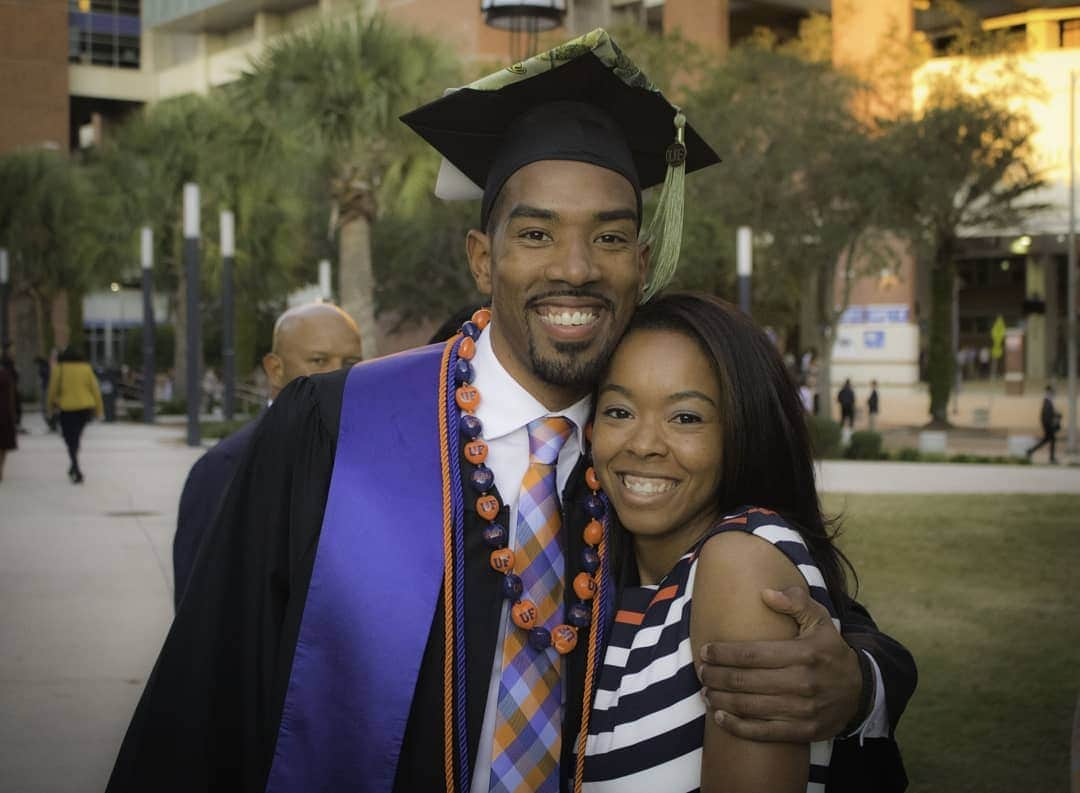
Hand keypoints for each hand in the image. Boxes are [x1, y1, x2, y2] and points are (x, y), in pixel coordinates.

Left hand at [698, 586, 861, 742]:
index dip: (723, 653)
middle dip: (716, 677)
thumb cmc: (830, 651)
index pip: (752, 654)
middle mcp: (802, 682)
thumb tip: (765, 593)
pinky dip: (738, 727)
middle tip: (700, 672)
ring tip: (705, 692)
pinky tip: (720, 717)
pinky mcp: (804, 731)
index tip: (705, 651)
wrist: (861, 691)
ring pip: (750, 707)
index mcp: (803, 653)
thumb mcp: (820, 620)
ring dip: (721, 700)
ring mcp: (803, 710)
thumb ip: (795, 601)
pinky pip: (764, 733)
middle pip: (745, 681)